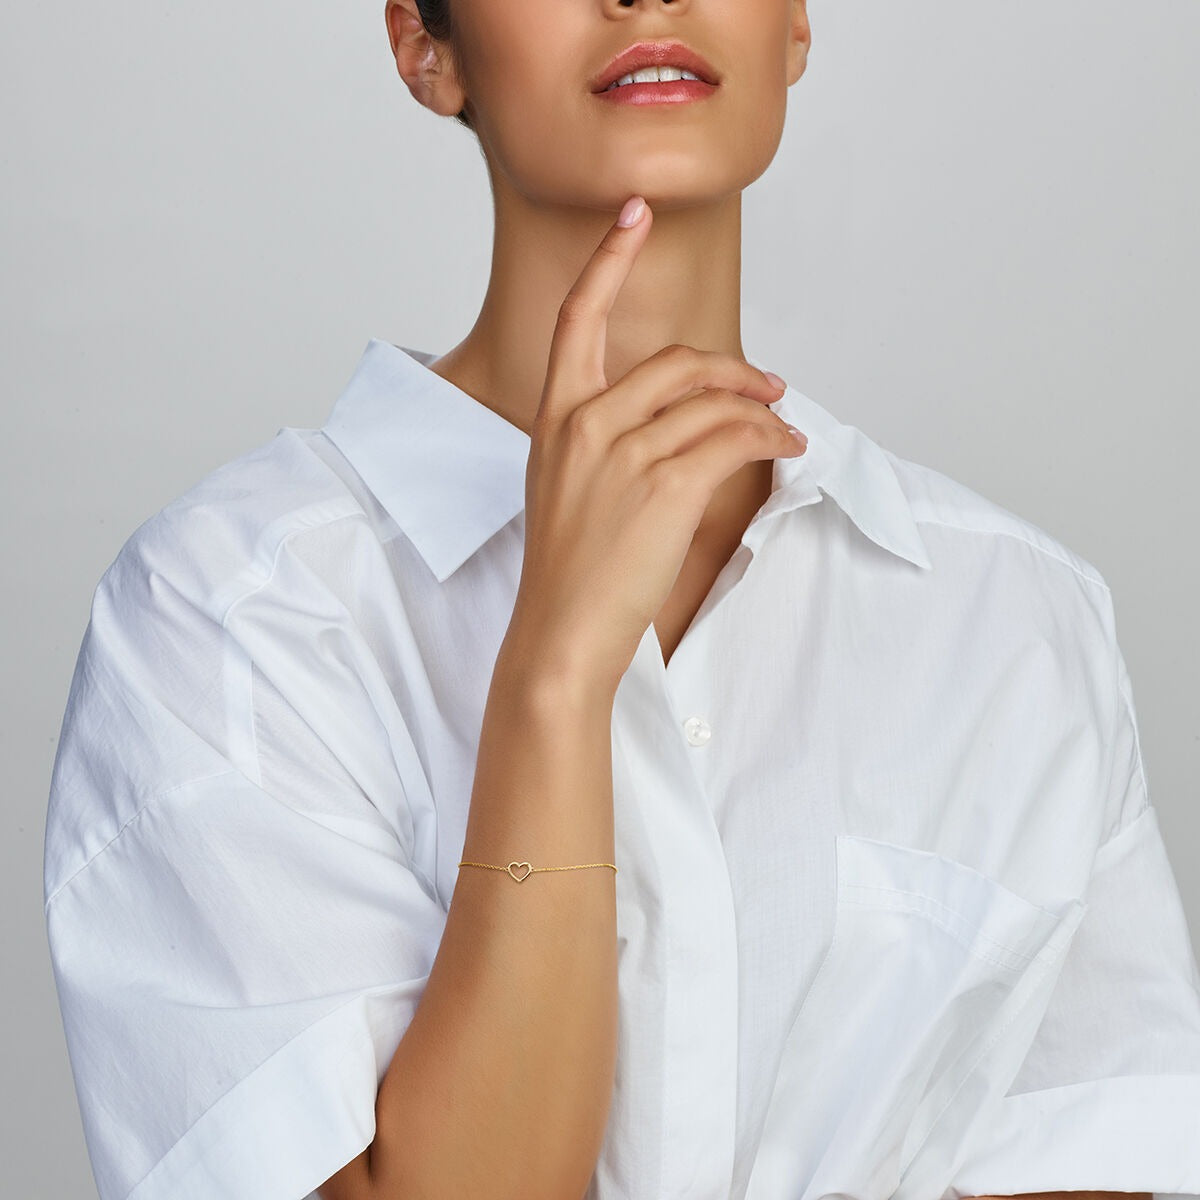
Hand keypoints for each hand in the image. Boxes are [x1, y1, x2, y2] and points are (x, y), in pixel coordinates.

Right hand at [506, 194, 807, 693]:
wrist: (562, 634)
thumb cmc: (567, 570)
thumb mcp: (563, 487)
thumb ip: (602, 439)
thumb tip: (674, 419)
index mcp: (554, 417)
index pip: (578, 317)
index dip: (608, 258)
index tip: (635, 213)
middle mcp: (585, 422)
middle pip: (677, 361)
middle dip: (736, 370)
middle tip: (770, 386)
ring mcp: (623, 452)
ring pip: (714, 400)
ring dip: (763, 409)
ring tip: (785, 428)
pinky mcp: (665, 485)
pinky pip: (735, 438)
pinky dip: (771, 439)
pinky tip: (785, 451)